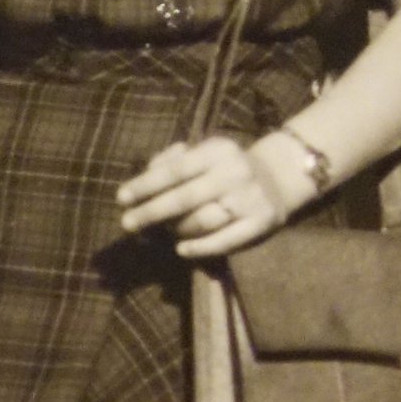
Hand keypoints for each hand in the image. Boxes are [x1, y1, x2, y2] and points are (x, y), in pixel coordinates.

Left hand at [115, 133, 303, 258]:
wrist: (279, 176)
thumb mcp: (203, 153)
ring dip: (175, 230)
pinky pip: (225, 241)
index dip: (146, 185)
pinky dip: (200, 248)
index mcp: (218, 151)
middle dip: (151, 212)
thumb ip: (172, 159)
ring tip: (162, 232)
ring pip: (202, 221)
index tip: (121, 198)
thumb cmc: (225, 167)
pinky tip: (181, 250)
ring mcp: (250, 199)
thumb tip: (144, 175)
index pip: (175, 170)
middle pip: (185, 197)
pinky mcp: (261, 223)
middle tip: (127, 223)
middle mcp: (235, 173)